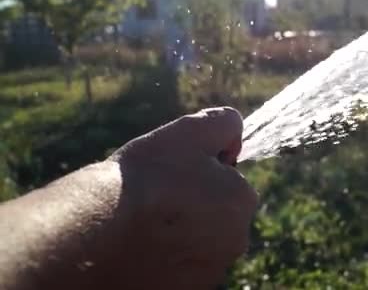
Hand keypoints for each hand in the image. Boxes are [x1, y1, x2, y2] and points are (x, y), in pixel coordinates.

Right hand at [107, 106, 257, 288]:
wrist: (96, 236)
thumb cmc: (144, 179)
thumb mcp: (188, 132)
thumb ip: (222, 123)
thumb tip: (233, 128)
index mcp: (242, 200)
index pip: (227, 177)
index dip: (198, 168)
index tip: (171, 171)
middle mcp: (236, 239)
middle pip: (215, 210)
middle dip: (194, 200)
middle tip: (157, 195)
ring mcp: (211, 268)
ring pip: (197, 238)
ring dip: (179, 228)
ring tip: (144, 222)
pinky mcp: (186, 288)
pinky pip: (179, 264)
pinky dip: (165, 255)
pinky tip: (140, 245)